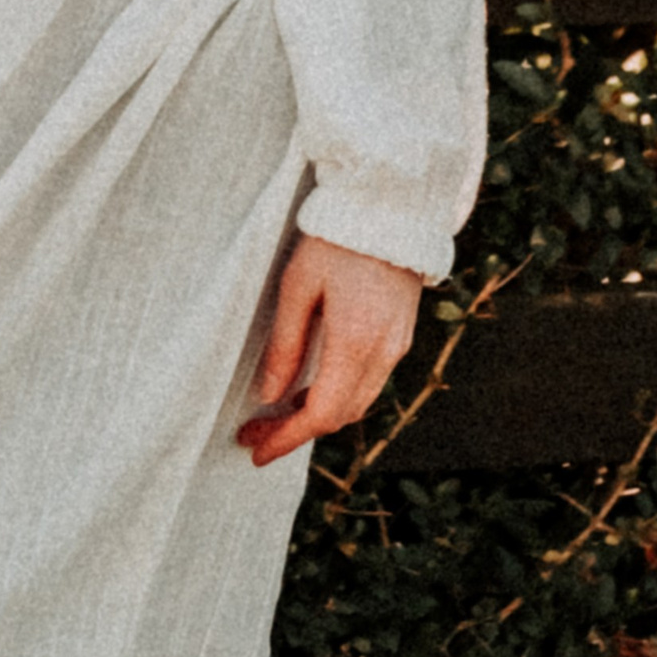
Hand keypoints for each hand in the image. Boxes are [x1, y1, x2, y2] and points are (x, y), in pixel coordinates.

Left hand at [235, 233, 419, 466]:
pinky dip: (339, 393)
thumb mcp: (298, 285)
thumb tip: (268, 395)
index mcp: (355, 343)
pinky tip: (311, 384)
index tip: (255, 450)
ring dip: (319, 414)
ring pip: (357, 402)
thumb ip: (285, 344)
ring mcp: (397, 346)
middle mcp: (383, 353)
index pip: (320, 413)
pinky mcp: (401, 335)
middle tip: (255, 431)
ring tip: (276, 412)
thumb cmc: (335, 237)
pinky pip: (369, 381)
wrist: (391, 206)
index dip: (286, 438)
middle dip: (296, 431)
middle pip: (340, 415)